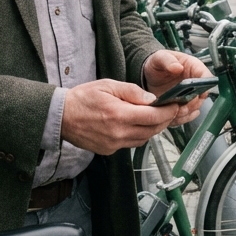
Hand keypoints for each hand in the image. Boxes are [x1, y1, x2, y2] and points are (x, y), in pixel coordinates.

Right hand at [60, 79, 189, 154]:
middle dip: (165, 120)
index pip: (154, 116)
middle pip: (152, 130)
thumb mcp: (108, 86)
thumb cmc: (82, 99)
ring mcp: (114, 144)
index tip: (175, 105)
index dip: (168, 111)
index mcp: (119, 115)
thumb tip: (151, 99)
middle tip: (170, 110)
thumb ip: (132, 92)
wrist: (61, 117)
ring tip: (156, 117)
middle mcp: (118, 133)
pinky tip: (138, 125)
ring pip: (144, 139)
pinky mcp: (109, 150)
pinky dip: (140, 135)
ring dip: (154, 128)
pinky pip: (132, 144)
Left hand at [143, 50, 212, 121]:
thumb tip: (177, 67)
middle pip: (201, 96)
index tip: (196, 90)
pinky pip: (186, 116)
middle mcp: (195, 84)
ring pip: (194, 108)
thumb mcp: (160, 57)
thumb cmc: (158, 62)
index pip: (207, 77)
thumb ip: (168, 60)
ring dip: (185, 112)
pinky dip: (179, 118)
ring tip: (174, 111)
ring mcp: (189, 96)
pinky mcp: (182, 106)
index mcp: (194, 68)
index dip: (204, 85)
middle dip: (192, 102)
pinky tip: (171, 117)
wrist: (149, 74)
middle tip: (181, 104)